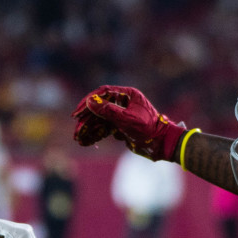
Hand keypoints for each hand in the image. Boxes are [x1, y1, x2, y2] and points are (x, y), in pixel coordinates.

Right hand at [71, 85, 187, 160]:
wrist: (162, 143)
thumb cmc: (148, 128)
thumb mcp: (126, 119)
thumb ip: (108, 110)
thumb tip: (90, 101)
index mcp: (127, 95)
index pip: (103, 93)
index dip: (88, 101)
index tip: (78, 112)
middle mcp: (123, 103)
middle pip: (99, 107)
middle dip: (86, 119)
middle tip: (76, 129)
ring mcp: (121, 115)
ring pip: (100, 119)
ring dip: (89, 129)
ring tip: (78, 139)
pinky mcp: (120, 126)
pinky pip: (104, 128)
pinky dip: (95, 135)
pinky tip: (86, 142)